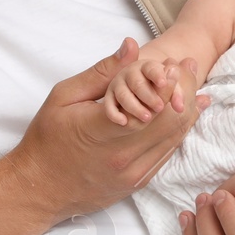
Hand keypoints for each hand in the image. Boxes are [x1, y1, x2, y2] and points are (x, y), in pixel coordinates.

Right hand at [10, 38, 206, 222]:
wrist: (39, 188)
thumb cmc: (46, 139)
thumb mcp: (64, 97)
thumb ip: (102, 72)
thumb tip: (132, 46)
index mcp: (102, 130)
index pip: (151, 104)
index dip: (171, 82)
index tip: (175, 63)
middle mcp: (122, 155)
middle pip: (171, 119)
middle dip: (186, 89)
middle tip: (189, 67)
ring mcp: (132, 173)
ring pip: (174, 138)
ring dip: (188, 109)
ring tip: (195, 85)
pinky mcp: (137, 183)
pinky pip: (167, 154)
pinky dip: (179, 131)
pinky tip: (189, 112)